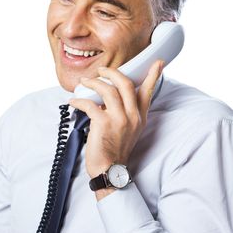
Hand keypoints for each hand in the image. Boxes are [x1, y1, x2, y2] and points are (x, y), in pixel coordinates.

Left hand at [69, 60, 163, 197]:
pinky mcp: (103, 124)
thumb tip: (112, 94)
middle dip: (111, 72)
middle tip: (101, 70)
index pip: (148, 91)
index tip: (159, 62)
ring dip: (93, 83)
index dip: (153, 75)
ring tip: (84, 82)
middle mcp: (132, 116)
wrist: (110, 170)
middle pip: (125, 83)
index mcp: (140, 116)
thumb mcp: (130, 129)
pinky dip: (79, 101)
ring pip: (107, 90)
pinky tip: (73, 102)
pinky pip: (90, 104)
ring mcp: (119, 120)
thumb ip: (126, 111)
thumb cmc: (116, 147)